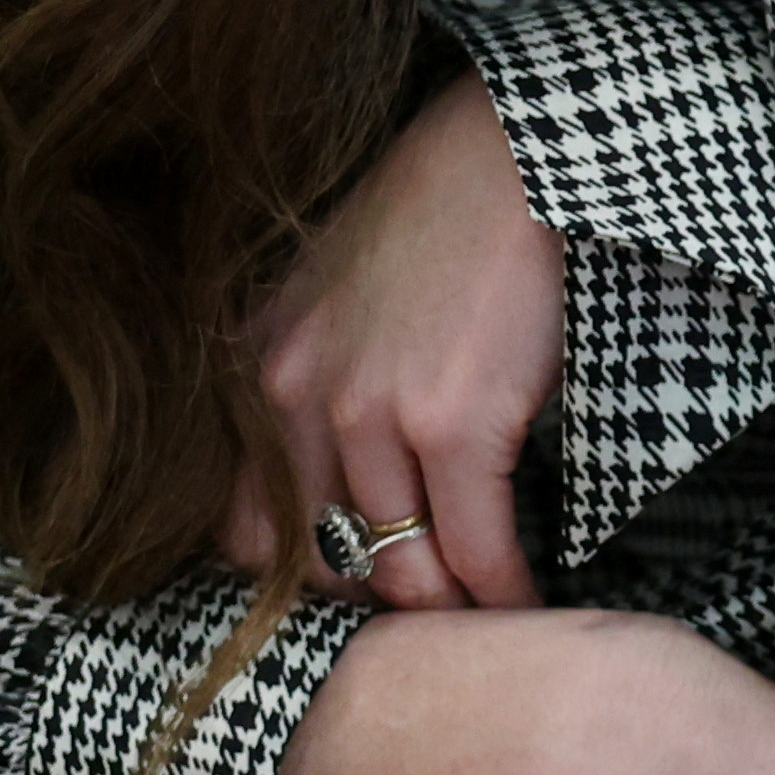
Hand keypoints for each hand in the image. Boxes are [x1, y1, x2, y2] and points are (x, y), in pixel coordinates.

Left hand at [227, 69, 561, 610]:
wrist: (516, 148)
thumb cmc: (443, 211)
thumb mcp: (336, 286)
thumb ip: (313, 372)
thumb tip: (336, 482)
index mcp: (259, 365)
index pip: (244, 529)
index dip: (305, 577)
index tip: (362, 591)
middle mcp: (293, 396)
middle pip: (320, 563)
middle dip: (379, 607)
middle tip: (432, 626)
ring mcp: (369, 412)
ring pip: (398, 571)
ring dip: (450, 610)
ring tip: (488, 625)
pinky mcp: (452, 422)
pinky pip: (472, 548)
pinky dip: (504, 590)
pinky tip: (530, 598)